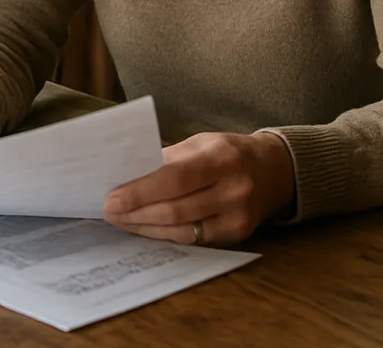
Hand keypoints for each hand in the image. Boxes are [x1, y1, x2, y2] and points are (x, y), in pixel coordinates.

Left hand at [103, 131, 294, 245]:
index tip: (112, 198)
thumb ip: (167, 160)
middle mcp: (233, 189)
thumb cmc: (227, 153)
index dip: (140, 192)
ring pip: (182, 230)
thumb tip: (126, 176)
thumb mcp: (200, 143)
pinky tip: (146, 228)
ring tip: (121, 221)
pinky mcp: (237, 235)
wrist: (274, 170)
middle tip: (109, 211)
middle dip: (136, 213)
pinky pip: (193, 240)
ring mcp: (238, 216)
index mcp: (220, 159)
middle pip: (175, 209)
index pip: (174, 179)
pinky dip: (165, 234)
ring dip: (146, 227)